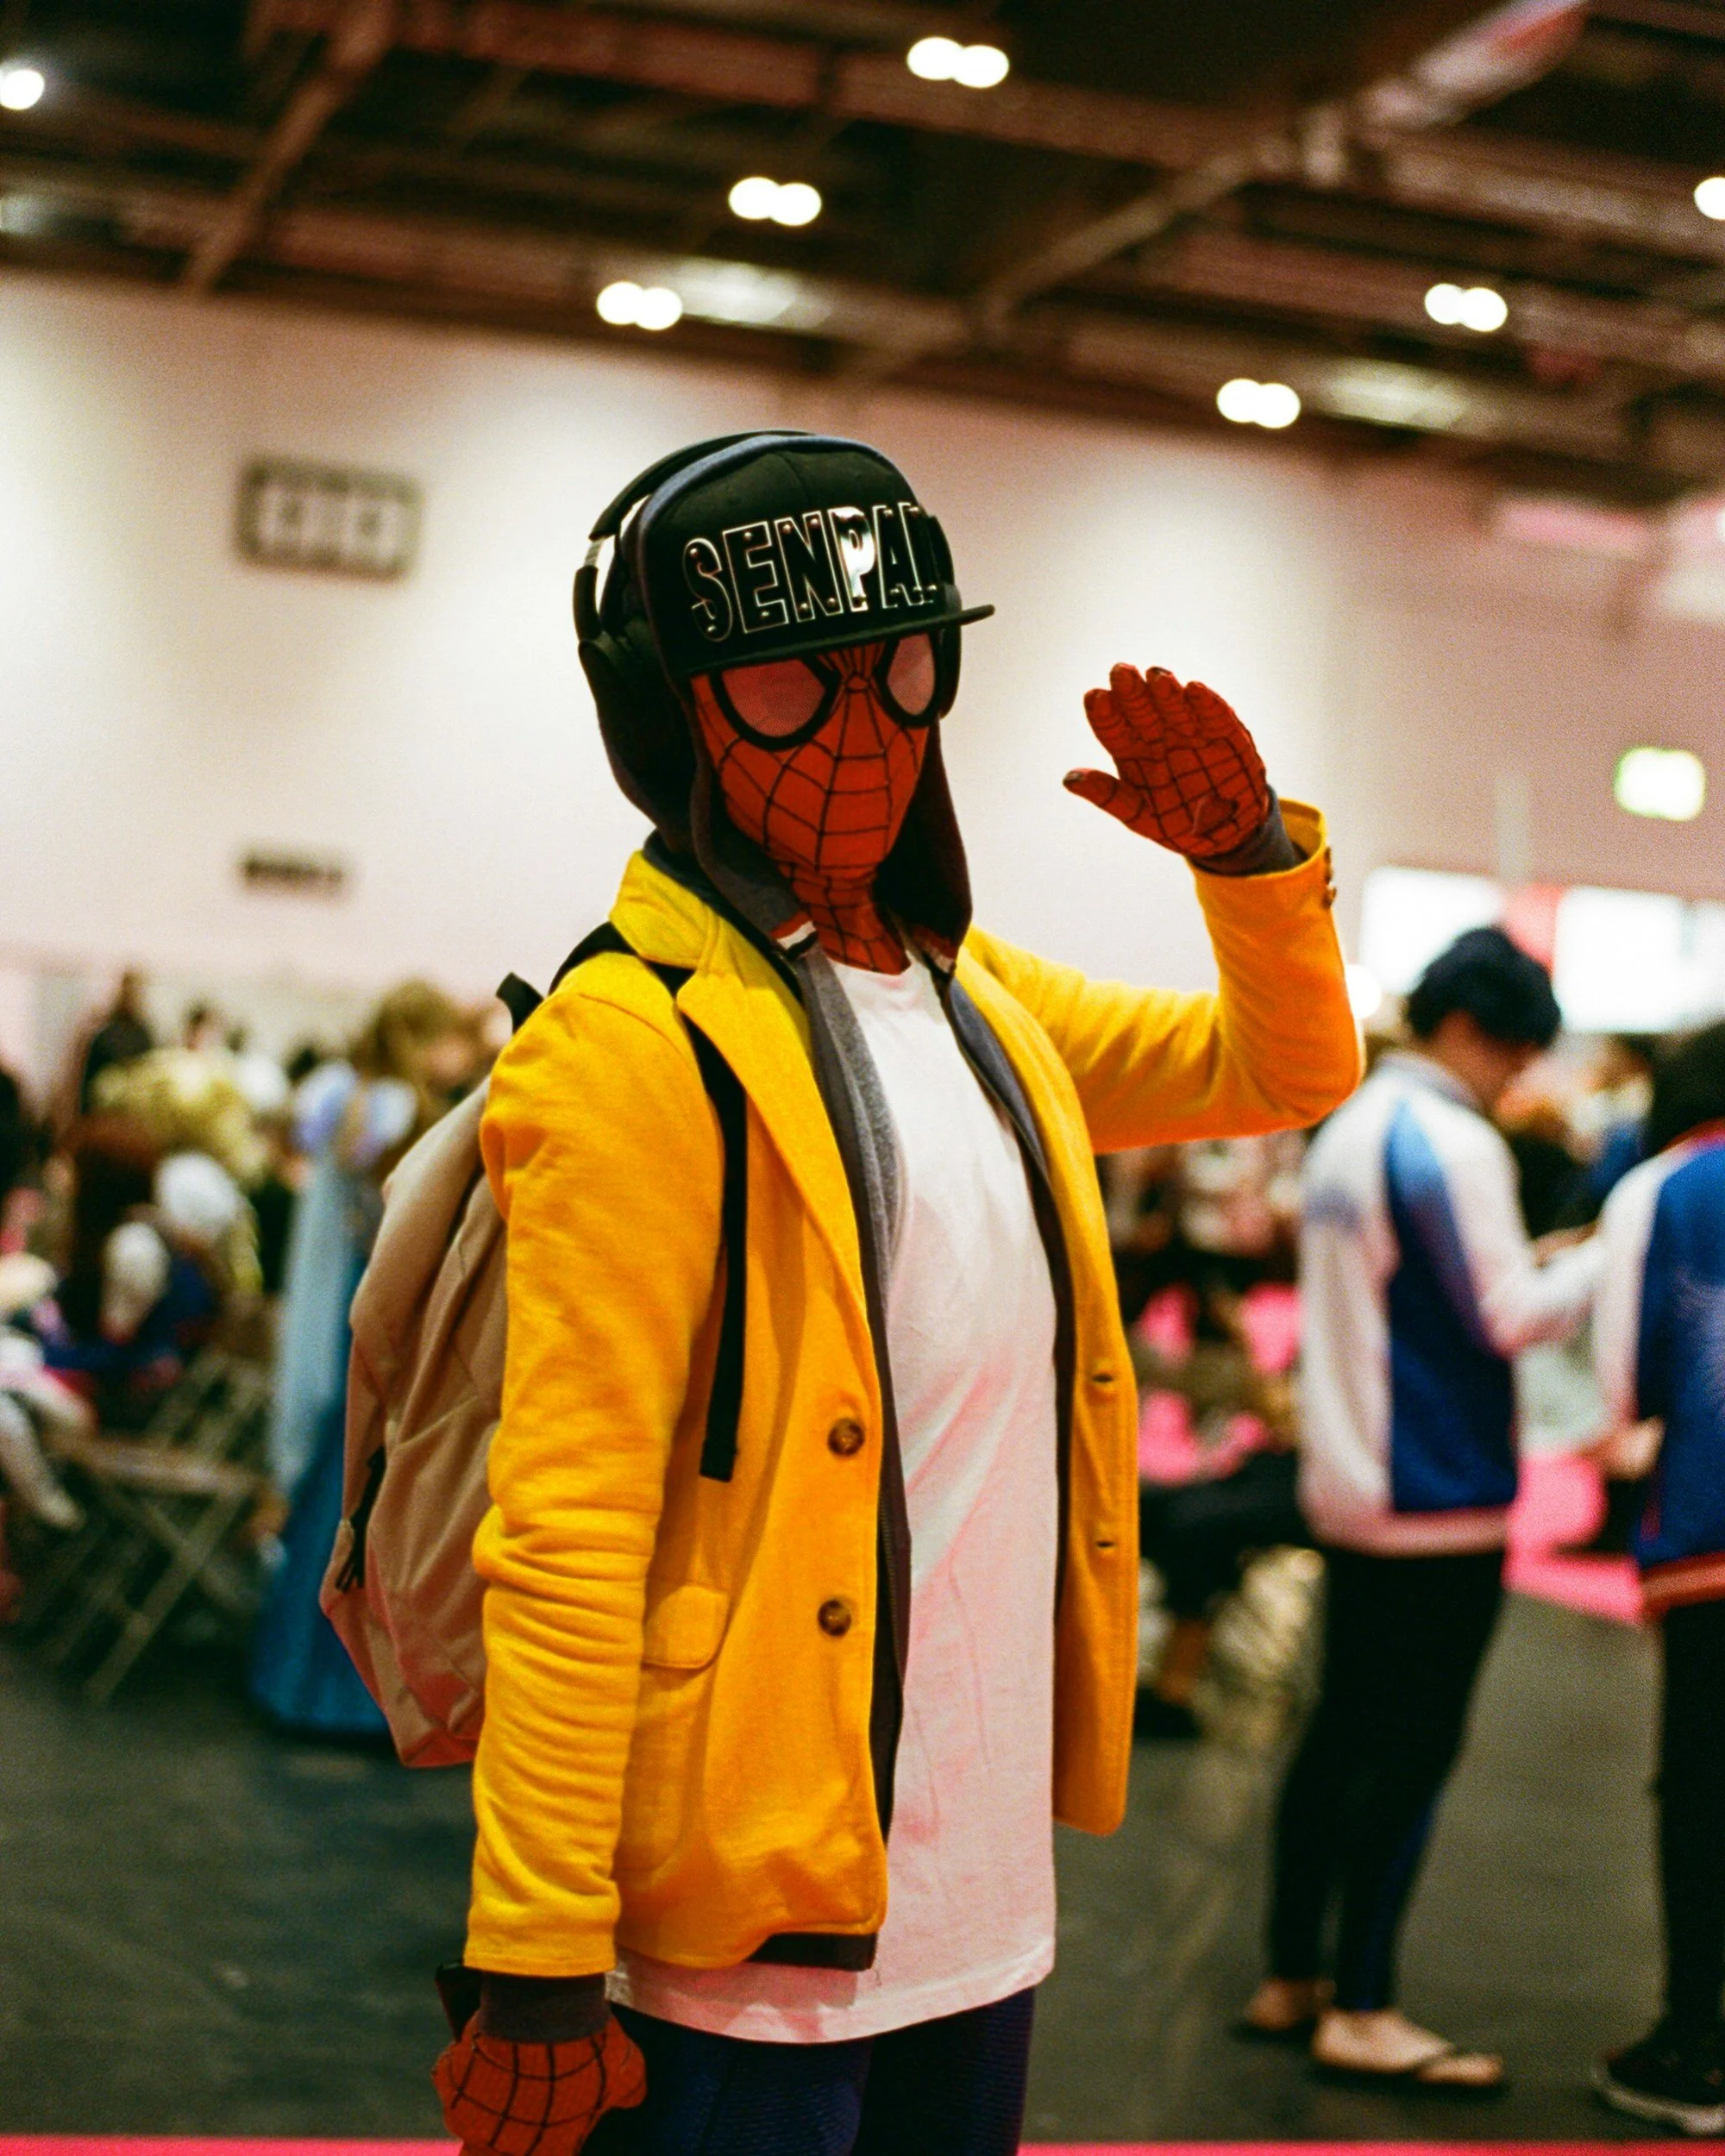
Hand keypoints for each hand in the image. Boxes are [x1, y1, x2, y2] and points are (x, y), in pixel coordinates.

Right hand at [434, 2017, 645, 2155]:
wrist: (542, 2008)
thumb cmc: (588, 2048)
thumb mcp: (626, 2072)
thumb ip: (629, 2092)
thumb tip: (636, 2097)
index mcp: (545, 2153)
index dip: (548, 2144)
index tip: (548, 2128)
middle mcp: (499, 2145)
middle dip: (498, 2143)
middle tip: (517, 2111)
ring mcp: (469, 2114)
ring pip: (468, 2121)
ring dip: (479, 2104)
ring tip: (499, 2075)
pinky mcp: (450, 2081)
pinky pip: (451, 2081)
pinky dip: (459, 2069)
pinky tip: (476, 2051)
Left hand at [1065, 665, 1269, 859]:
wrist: (1225, 836)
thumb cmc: (1175, 824)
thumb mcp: (1138, 817)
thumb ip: (1108, 796)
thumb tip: (1068, 779)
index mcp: (1133, 753)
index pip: (1113, 728)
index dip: (1104, 713)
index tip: (1094, 696)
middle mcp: (1159, 736)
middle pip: (1141, 710)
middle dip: (1131, 691)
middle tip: (1121, 672)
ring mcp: (1192, 733)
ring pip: (1175, 707)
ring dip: (1166, 693)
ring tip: (1156, 677)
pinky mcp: (1225, 735)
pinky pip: (1214, 716)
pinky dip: (1206, 704)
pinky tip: (1194, 689)